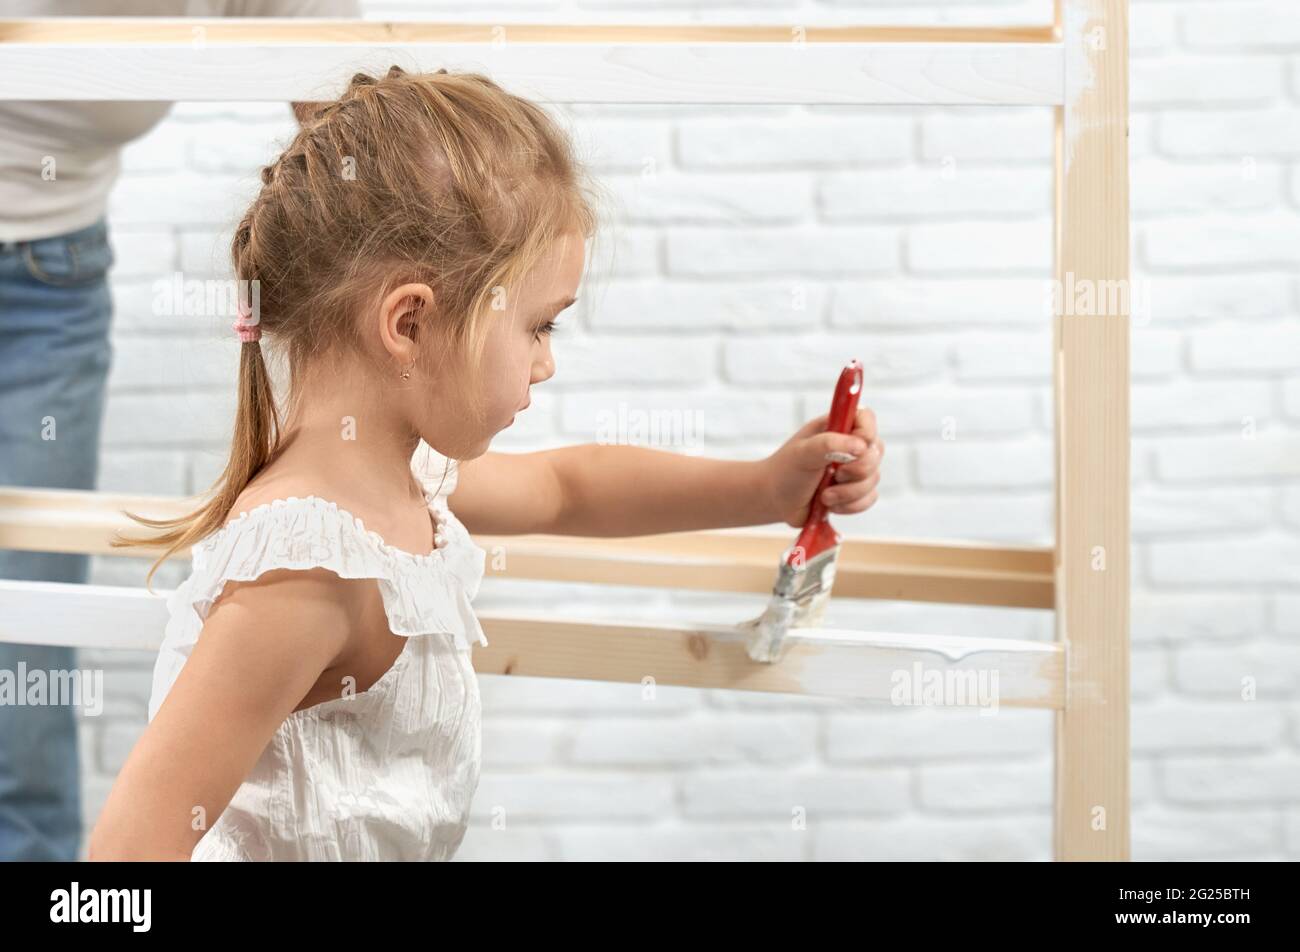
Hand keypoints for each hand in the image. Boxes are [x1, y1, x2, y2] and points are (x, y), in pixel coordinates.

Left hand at [759, 408, 883, 528]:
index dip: (868, 432)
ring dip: (849, 492)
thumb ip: (829, 443)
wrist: (776, 501)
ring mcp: (854, 469)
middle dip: (857, 470)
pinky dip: (851, 505)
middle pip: (876, 452)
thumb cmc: (786, 471)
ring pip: (873, 478)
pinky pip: (870, 498)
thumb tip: (860, 446)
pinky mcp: (855, 491)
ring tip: (824, 496)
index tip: (856, 448)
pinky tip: (831, 505)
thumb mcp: (803, 452)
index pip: (865, 418)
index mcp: (836, 427)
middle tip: (835, 474)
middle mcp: (849, 445)